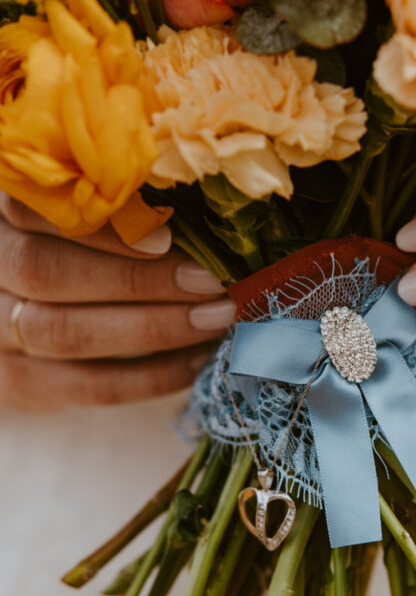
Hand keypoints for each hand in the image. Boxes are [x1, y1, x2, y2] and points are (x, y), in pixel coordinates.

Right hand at [0, 197, 235, 410]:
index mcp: (2, 217)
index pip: (32, 211)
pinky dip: (147, 376)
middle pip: (45, 273)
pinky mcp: (19, 382)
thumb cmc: (82, 246)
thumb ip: (122, 210)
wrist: (35, 311)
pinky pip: (84, 385)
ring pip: (62, 332)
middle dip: (136, 280)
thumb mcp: (88, 217)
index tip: (168, 237)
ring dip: (150, 328)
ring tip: (215, 318)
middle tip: (210, 281)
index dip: (99, 228)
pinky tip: (196, 360)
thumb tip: (201, 215)